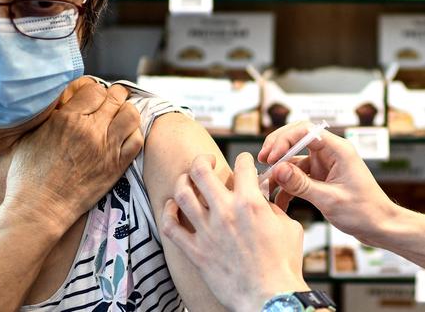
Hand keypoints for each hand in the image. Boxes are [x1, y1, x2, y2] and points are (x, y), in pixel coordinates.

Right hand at [4, 77, 143, 230]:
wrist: (39, 208)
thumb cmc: (28, 175)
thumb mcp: (31, 135)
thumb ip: (50, 115)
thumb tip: (61, 102)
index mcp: (67, 118)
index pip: (94, 89)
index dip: (95, 91)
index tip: (92, 97)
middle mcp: (90, 130)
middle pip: (115, 98)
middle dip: (113, 96)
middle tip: (109, 101)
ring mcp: (106, 148)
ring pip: (131, 115)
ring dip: (126, 111)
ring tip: (119, 115)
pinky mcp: (116, 167)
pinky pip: (136, 140)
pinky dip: (134, 133)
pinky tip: (124, 135)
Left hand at [161, 153, 307, 311]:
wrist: (272, 299)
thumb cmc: (284, 266)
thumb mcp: (289, 227)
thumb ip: (273, 206)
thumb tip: (263, 195)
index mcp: (250, 203)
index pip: (241, 165)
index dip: (243, 159)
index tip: (242, 163)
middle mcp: (225, 212)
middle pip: (201, 171)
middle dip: (202, 160)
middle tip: (206, 162)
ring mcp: (208, 231)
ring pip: (182, 194)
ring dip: (183, 182)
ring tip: (187, 180)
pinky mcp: (196, 251)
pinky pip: (171, 226)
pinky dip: (168, 212)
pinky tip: (173, 206)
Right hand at [259, 121, 397, 245]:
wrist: (380, 228)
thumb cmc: (366, 212)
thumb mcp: (330, 199)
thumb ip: (301, 184)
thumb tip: (277, 170)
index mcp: (338, 149)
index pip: (304, 130)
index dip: (283, 140)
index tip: (271, 157)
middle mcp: (329, 153)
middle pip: (295, 138)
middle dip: (276, 148)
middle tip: (262, 161)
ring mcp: (323, 164)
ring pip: (293, 159)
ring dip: (278, 170)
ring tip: (265, 184)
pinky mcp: (319, 177)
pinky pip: (296, 175)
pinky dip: (286, 185)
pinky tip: (277, 198)